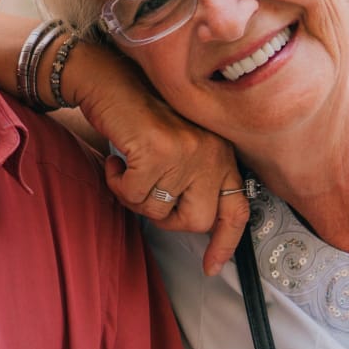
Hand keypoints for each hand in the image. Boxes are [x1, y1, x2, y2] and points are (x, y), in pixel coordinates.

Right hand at [62, 42, 249, 274]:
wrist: (111, 82)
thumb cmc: (141, 118)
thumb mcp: (181, 148)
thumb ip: (195, 182)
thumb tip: (197, 227)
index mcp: (222, 154)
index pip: (237, 210)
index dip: (224, 243)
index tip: (211, 266)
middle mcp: (212, 153)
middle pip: (196, 221)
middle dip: (166, 218)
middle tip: (147, 195)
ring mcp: (186, 153)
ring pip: (157, 211)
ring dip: (135, 197)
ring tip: (130, 168)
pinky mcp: (157, 152)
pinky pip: (132, 196)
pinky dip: (117, 184)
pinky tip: (117, 161)